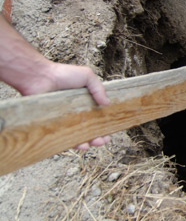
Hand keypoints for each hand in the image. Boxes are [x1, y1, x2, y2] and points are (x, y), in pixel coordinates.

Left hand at [0, 16, 110, 149]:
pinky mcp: (53, 125)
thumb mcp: (86, 76)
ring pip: (78, 135)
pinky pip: (64, 138)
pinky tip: (81, 145)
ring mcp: (65, 120)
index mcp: (85, 102)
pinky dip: (73, 143)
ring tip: (94, 143)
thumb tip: (108, 103)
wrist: (39, 78)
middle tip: (103, 140)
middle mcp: (76, 113)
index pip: (98, 116)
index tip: (111, 130)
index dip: (104, 124)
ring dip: (88, 142)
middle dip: (98, 137)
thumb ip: (99, 89)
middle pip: (89, 129)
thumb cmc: (62, 75)